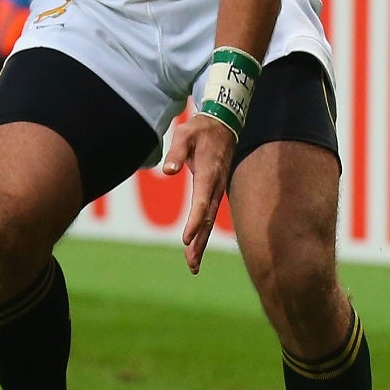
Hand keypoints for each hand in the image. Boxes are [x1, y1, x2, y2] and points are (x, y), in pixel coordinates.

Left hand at [161, 113, 235, 273]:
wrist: (222, 124)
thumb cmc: (199, 129)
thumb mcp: (184, 134)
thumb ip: (176, 152)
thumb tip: (168, 171)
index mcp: (208, 172)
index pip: (201, 201)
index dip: (194, 221)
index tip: (186, 239)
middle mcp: (215, 185)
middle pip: (207, 218)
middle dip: (199, 242)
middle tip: (191, 264)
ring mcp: (216, 189)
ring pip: (208, 220)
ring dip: (200, 242)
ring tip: (192, 265)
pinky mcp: (214, 191)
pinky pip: (208, 215)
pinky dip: (202, 232)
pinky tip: (195, 247)